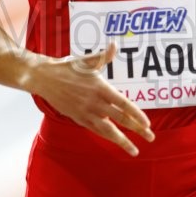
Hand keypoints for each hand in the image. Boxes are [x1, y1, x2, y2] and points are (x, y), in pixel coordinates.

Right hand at [32, 43, 154, 155]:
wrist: (44, 78)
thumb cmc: (66, 68)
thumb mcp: (86, 60)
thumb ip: (103, 56)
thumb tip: (114, 45)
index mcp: (100, 88)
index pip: (123, 104)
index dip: (136, 115)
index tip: (148, 124)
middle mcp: (95, 103)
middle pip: (120, 119)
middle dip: (137, 130)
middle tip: (151, 137)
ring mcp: (86, 112)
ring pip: (108, 130)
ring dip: (123, 141)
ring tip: (134, 151)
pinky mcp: (78, 118)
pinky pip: (96, 130)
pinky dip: (107, 136)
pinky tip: (116, 141)